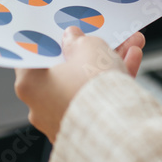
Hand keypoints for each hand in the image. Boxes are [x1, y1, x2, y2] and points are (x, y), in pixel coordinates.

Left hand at [14, 27, 144, 142]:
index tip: (61, 30)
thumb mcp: (88, 47)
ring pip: (84, 84)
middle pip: (64, 70)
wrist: (117, 131)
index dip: (50, 40)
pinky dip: (112, 83)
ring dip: (106, 64)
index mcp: (29, 83)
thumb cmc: (93, 89)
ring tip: (129, 46)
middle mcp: (40, 106)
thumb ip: (78, 40)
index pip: (33, 56)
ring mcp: (62, 121)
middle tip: (101, 35)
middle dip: (87, 51)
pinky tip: (132, 62)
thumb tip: (73, 38)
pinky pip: (96, 101)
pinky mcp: (84, 131)